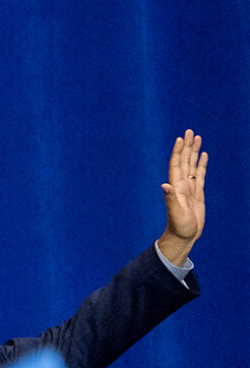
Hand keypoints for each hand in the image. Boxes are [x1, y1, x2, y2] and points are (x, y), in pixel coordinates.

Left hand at [162, 129, 206, 263]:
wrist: (184, 236)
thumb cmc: (179, 226)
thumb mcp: (175, 212)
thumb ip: (170, 198)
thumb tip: (164, 185)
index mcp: (176, 187)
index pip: (177, 164)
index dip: (178, 151)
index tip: (181, 138)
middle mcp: (181, 184)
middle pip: (185, 160)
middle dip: (187, 146)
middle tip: (190, 131)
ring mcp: (189, 188)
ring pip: (192, 165)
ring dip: (194, 151)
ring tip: (197, 138)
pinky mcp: (198, 193)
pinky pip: (200, 175)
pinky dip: (201, 164)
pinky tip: (203, 155)